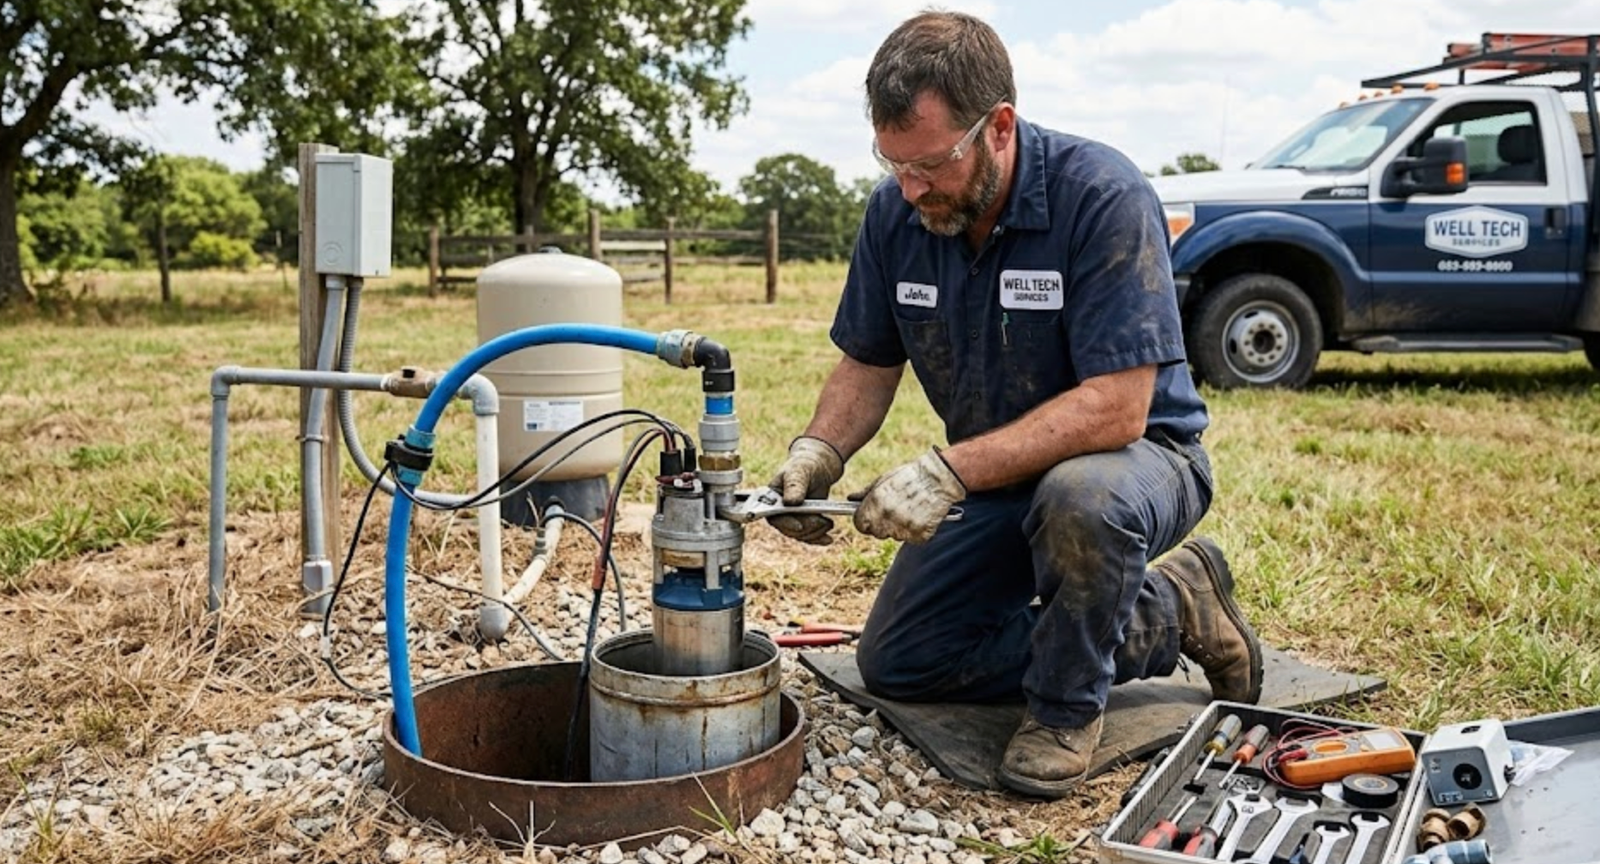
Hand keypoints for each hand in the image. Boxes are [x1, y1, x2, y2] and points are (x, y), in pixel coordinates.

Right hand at [766, 436, 845, 544]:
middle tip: (823, 521)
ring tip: (828, 523)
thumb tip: (790, 502)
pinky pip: (809, 535)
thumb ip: (794, 486)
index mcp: (771, 499)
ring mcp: (792, 518)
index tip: (800, 525)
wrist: (817, 467)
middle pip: (789, 529)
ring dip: (815, 532)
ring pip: (800, 535)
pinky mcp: (804, 522)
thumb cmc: (803, 465)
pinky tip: (828, 539)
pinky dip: (819, 538)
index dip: (786, 524)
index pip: (774, 517)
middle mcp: (779, 511)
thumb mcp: (799, 472)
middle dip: (807, 528)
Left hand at [850, 447, 965, 542]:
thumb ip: (866, 493)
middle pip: (877, 533)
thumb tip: (851, 499)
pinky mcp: (920, 535)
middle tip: (895, 511)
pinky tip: (921, 516)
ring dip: (900, 528)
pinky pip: (912, 539)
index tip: (870, 518)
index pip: (860, 525)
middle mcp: (888, 518)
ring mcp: (904, 528)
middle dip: (882, 525)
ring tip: (911, 510)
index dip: (864, 522)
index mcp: (876, 503)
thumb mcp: (884, 480)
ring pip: (895, 536)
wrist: (938, 479)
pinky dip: (916, 531)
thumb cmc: (909, 477)